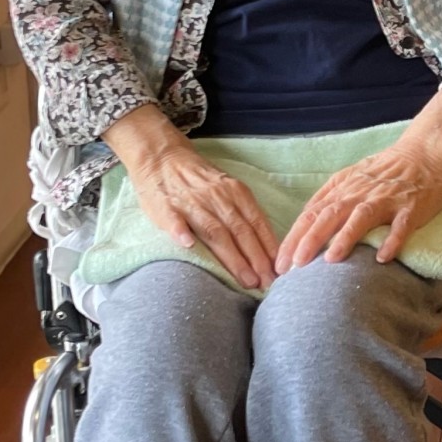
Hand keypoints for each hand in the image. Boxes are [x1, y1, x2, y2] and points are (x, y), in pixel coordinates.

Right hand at [109, 112, 279, 288]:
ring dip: (232, 257)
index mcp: (235, 192)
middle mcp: (217, 197)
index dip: (269, 248)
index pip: (256, 223)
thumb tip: (266, 247)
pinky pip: (174, 219)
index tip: (280, 272)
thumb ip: (242, 213)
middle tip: (268, 284)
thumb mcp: (227, 188)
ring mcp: (191, 202)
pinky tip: (188, 244)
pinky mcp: (166, 206)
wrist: (161, 157)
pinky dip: (181, 231)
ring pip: (215, 231)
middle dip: (257, 260)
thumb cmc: (198, 180)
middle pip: (240, 231)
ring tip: (246, 279)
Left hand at [278, 122, 441, 271]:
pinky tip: (383, 257)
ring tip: (330, 259)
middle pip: (329, 216)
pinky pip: (400, 225)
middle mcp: (359, 194)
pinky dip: (392, 240)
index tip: (279, 264)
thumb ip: (327, 198)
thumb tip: (302, 222)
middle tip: (293, 267)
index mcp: (342, 189)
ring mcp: (385, 200)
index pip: (310, 215)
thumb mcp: (349, 178)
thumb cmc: (384, 171)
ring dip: (345, 237)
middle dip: (309, 240)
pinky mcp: (410, 207)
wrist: (423, 154)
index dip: (292, 239)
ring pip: (361, 217)